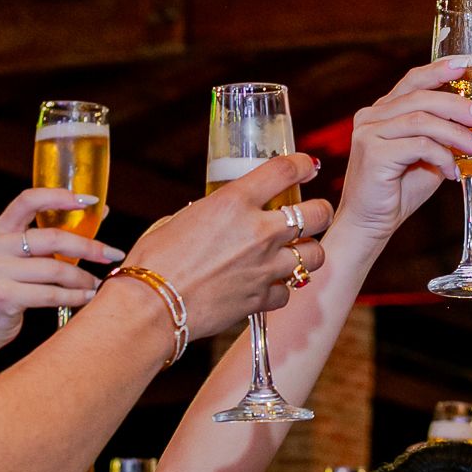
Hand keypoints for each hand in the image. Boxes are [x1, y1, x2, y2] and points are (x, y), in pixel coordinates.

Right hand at [0, 189, 123, 353]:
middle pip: (52, 237)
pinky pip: (51, 293)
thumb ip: (53, 238)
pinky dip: (74, 296)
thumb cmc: (9, 290)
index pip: (28, 200)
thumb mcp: (22, 259)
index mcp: (0, 230)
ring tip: (98, 284)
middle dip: (89, 246)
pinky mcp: (3, 295)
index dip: (59, 196)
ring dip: (84, 278)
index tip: (90, 200)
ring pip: (55, 269)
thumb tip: (100, 215)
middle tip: (113, 254)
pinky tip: (87, 298)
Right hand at [122, 154, 330, 337]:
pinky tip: (267, 285)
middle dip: (320, 213)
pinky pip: (288, 292)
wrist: (152, 306)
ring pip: (315, 256)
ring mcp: (265, 267)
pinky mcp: (262, 299)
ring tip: (296, 254)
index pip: (285, 170)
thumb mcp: (183, 219)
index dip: (304, 165)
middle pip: (318, 214)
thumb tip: (221, 216)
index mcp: (235, 202)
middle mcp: (259, 232)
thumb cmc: (155, 260)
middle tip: (313, 216)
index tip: (309, 167)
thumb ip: (212, 213)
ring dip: (308, 253)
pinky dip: (281, 289)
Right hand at [335, 61, 471, 244]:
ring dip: (457, 133)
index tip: (467, 64)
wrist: (369, 224)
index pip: (413, 80)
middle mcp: (371, 116)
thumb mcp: (427, 158)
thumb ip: (443, 138)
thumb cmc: (397, 192)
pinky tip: (452, 172)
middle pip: (421, 97)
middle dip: (459, 105)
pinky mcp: (373, 152)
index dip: (440, 69)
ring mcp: (369, 132)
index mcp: (382, 112)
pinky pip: (419, 145)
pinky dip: (442, 156)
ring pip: (422, 120)